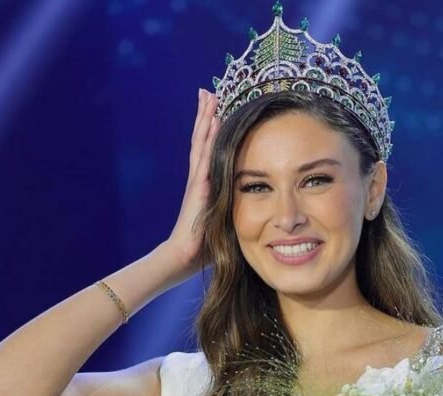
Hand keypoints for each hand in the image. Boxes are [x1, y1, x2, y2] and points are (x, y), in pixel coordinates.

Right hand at [166, 88, 220, 272]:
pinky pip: (205, 154)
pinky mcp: (199, 185)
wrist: (184, 257)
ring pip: (201, 141)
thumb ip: (236, 212)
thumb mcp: (226, 223)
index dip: (212, 130)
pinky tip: (213, 119)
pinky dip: (208, 135)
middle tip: (208, 91)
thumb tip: (258, 211)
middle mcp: (200, 178)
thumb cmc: (204, 246)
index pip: (209, 151)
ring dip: (206, 117)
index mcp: (207, 185)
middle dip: (206, 115)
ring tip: (208, 94)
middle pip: (202, 139)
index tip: (217, 109)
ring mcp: (198, 180)